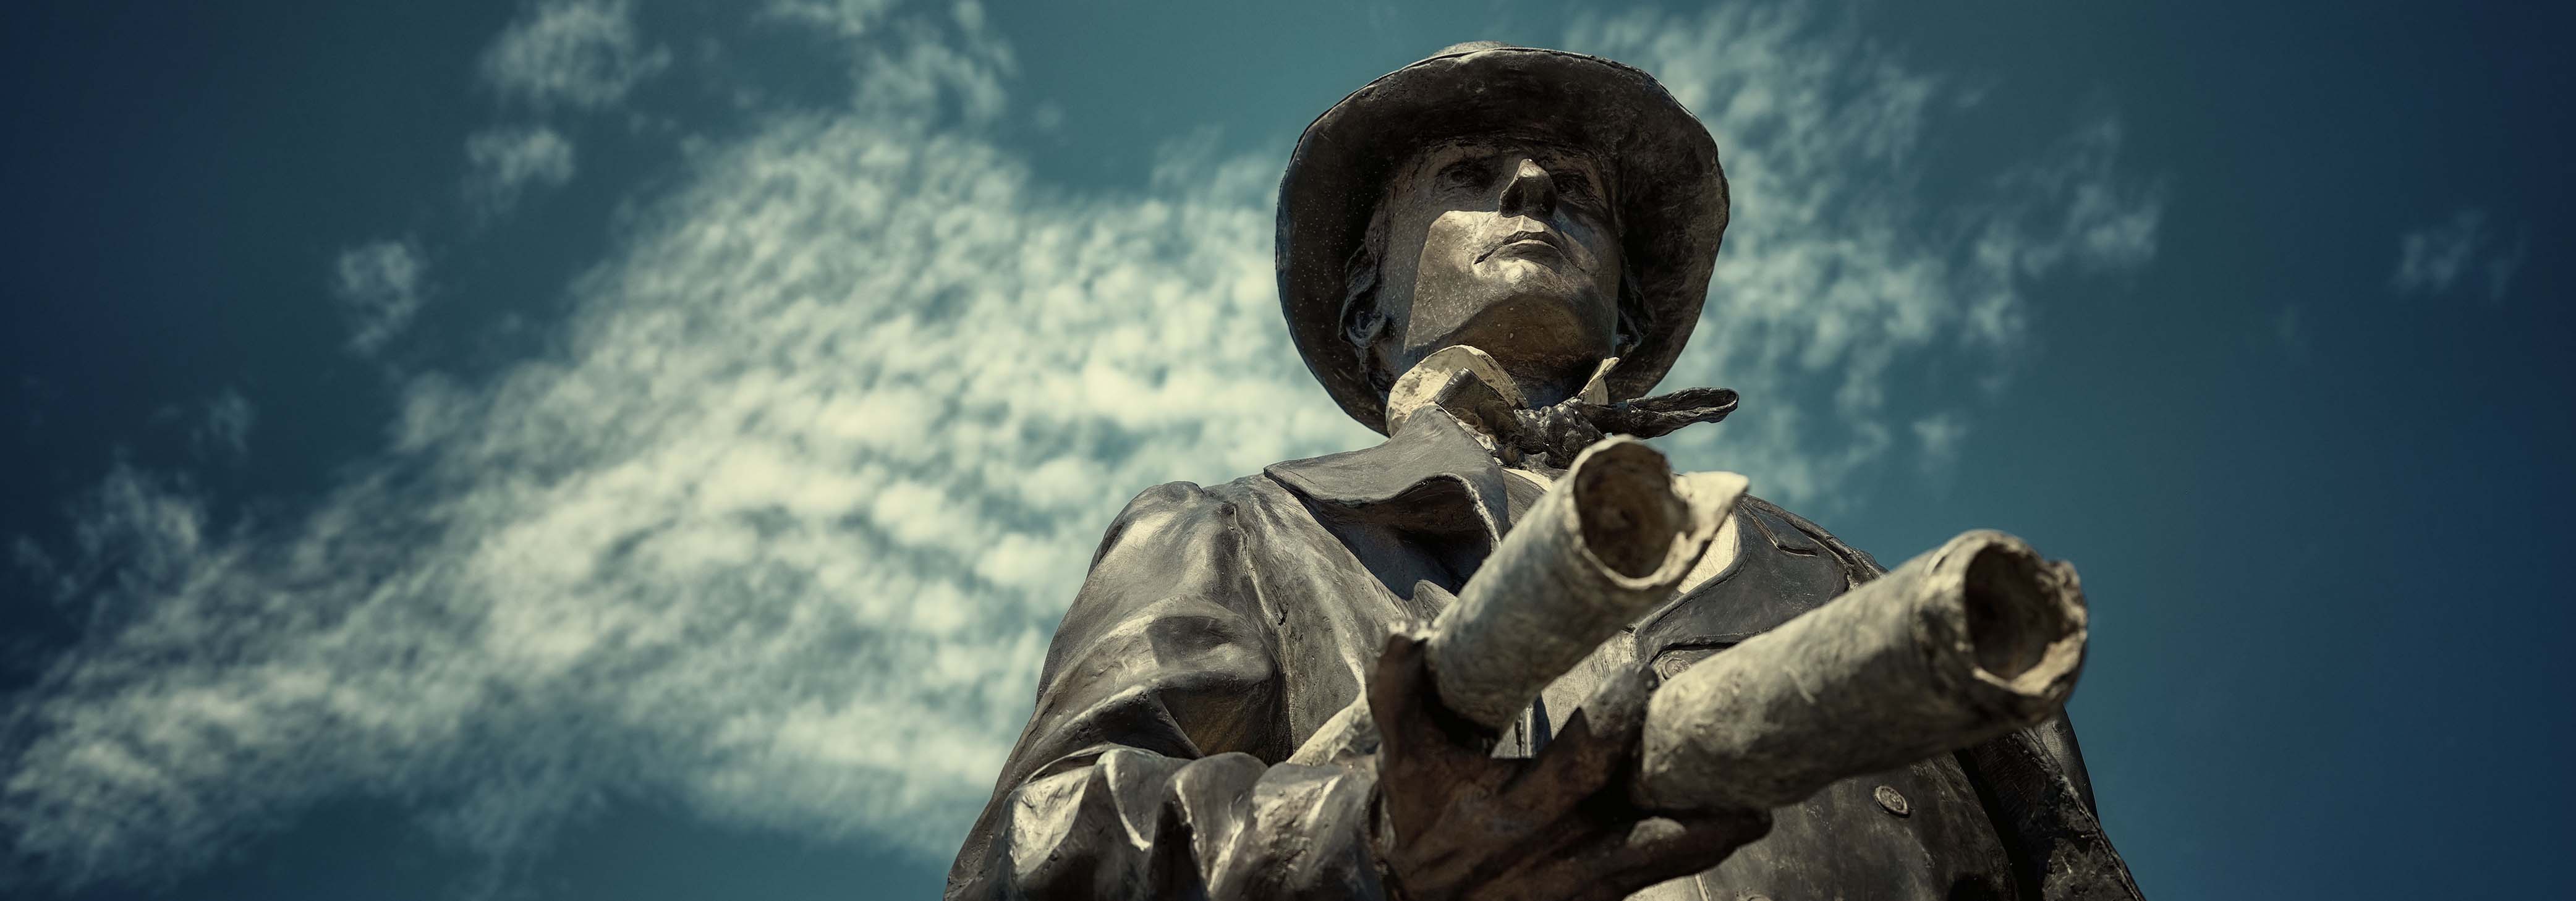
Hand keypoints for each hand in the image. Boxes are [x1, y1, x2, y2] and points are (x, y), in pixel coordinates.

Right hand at [1367, 631, 1768, 900]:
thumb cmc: (1421, 823)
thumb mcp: (1405, 763)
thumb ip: (1400, 695)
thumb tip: (1408, 627)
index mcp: (1515, 810)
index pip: (1578, 763)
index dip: (1615, 724)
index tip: (1644, 678)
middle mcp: (1557, 849)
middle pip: (1637, 816)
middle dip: (1680, 775)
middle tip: (1723, 736)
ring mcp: (1583, 883)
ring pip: (1660, 856)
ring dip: (1710, 831)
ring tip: (1759, 803)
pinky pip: (1659, 877)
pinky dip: (1699, 850)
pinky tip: (1743, 822)